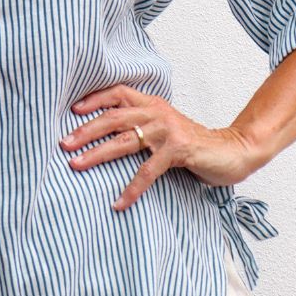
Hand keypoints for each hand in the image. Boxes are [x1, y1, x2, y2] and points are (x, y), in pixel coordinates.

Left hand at [60, 83, 261, 211]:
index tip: (71, 110)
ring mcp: (168, 131)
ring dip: (97, 154)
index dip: (94, 99)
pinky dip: (131, 188)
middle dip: (85, 130)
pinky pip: (148, 171)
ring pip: (124, 141)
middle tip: (63, 143)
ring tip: (76, 165)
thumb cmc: (193, 144)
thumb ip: (142, 127)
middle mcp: (158, 112)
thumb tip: (105, 137)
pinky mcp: (179, 150)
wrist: (232, 151)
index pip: (118, 93)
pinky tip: (118, 202)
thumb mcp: (164, 129)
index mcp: (153, 104)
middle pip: (114, 117)